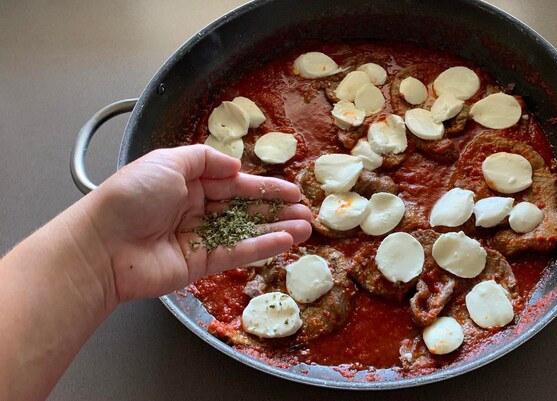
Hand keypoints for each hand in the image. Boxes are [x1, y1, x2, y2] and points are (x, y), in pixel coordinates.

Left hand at [83, 145, 311, 302]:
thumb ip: (205, 159)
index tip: (292, 190)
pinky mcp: (200, 264)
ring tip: (307, 228)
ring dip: (278, 229)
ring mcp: (199, 238)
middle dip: (277, 209)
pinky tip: (286, 241)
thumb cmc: (130, 197)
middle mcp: (195, 209)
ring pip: (247, 231)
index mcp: (187, 182)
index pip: (234, 183)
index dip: (265, 186)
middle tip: (306, 211)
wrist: (102, 245)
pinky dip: (262, 247)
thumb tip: (236, 167)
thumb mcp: (167, 160)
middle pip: (245, 208)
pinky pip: (237, 253)